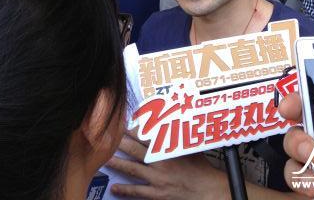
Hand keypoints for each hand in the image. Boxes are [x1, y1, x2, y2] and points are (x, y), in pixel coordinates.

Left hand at [106, 130, 229, 199]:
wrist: (207, 190)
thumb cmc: (201, 167)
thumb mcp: (191, 147)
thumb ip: (179, 136)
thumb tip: (172, 122)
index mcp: (169, 149)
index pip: (147, 137)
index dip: (134, 130)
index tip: (124, 124)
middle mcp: (160, 163)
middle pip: (136, 151)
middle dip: (122, 143)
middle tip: (109, 137)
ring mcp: (157, 180)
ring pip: (133, 170)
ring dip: (119, 164)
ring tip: (106, 159)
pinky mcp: (157, 194)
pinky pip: (138, 192)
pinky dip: (125, 190)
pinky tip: (115, 188)